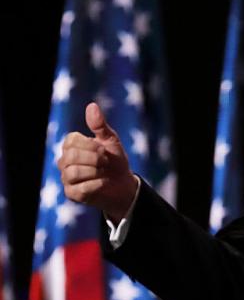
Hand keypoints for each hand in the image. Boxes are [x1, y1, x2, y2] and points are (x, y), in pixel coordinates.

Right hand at [57, 103, 137, 221]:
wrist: (123, 184)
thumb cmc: (115, 160)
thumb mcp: (110, 140)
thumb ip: (100, 125)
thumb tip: (91, 105)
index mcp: (71, 145)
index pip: (72, 141)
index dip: (92, 146)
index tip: (104, 150)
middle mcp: (64, 161)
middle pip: (71, 157)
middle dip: (94, 159)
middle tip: (106, 162)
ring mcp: (66, 178)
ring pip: (73, 172)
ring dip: (96, 172)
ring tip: (104, 172)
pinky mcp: (71, 193)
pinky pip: (80, 188)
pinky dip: (97, 185)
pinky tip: (103, 183)